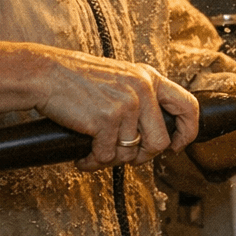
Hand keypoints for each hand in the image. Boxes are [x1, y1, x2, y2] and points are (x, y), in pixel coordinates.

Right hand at [30, 46, 198, 170]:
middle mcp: (143, 90)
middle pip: (160, 142)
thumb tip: (157, 133)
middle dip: (142, 157)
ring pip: (131, 154)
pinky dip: (93, 161)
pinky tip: (84, 154)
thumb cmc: (79, 80)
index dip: (187, 132)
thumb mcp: (122, 78)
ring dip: (112, 159)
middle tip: (125, 156)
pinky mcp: (106, 120)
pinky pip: (106, 156)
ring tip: (97, 151)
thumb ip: (142, 97)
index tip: (176, 146)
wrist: (46, 74)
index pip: (188, 107)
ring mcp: (126, 105)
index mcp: (150, 78)